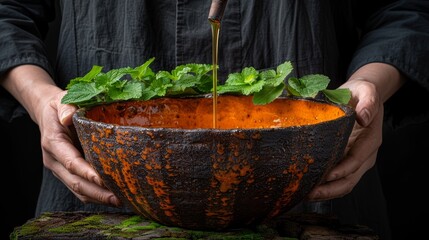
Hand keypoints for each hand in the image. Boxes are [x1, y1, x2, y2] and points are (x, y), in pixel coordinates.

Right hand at [0, 65, 120, 206]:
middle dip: (97, 192)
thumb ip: (66, 107)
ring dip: (98, 197)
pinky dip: (95, 195)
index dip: (87, 172)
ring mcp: (60, 169)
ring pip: (78, 189)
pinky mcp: (67, 173)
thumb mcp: (61, 100)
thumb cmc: (59, 106)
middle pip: (75, 182)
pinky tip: (112, 197)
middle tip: (118, 198)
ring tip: (120, 201)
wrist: (48, 114)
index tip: (103, 180)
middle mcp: (54, 160)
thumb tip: (69, 117)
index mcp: (53, 143)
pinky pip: (80, 188)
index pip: (71, 162)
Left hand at [307, 63, 403, 200]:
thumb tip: (363, 118)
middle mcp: (365, 155)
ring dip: (326, 193)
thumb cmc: (361, 93)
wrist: (361, 97)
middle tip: (309, 194)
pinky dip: (325, 187)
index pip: (356, 160)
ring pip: (343, 184)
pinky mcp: (346, 161)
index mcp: (370, 140)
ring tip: (305, 195)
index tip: (326, 176)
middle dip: (330, 190)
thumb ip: (368, 103)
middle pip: (349, 180)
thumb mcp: (366, 91)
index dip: (342, 170)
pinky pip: (337, 180)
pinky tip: (308, 188)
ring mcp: (356, 161)